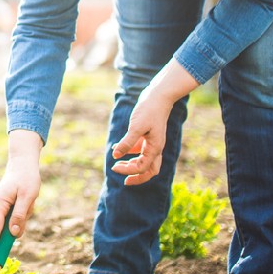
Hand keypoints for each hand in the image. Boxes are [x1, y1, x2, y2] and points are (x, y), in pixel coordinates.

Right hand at [0, 130, 42, 256]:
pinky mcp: (7, 207)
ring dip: (25, 214)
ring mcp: (2, 207)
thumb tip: (13, 234)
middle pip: (5, 227)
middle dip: (18, 223)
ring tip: (30, 199)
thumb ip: (20, 215)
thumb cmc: (26, 177)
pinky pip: (17, 217)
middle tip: (27, 206)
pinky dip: (25, 211)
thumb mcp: (27, 196)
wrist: (24, 163)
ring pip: (14, 222)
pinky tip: (29, 200)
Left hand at [112, 60, 198, 185]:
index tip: (114, 167)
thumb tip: (116, 156)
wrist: (158, 95)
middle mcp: (156, 147)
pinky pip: (140, 149)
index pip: (142, 167)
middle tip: (122, 178)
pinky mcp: (148, 135)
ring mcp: (153, 142)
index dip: (128, 171)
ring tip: (118, 165)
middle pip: (150, 170)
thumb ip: (127, 142)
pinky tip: (117, 149)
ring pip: (145, 161)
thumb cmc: (149, 110)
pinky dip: (130, 152)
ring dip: (132, 165)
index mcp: (155, 148)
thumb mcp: (136, 126)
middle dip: (136, 177)